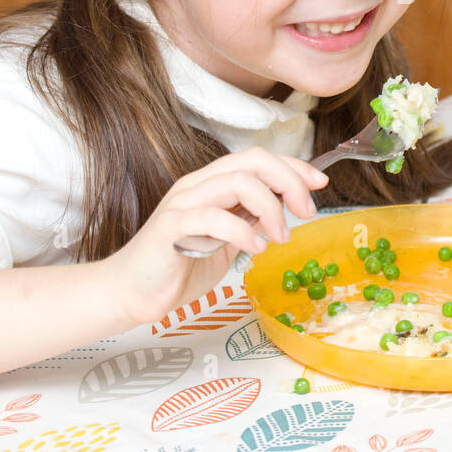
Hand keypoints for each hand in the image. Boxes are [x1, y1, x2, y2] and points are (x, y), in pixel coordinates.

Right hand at [102, 146, 329, 327]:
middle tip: (307, 211)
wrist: (130, 293)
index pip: (258, 158)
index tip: (320, 182)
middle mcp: (197, 185)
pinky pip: (212, 217)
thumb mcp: (226, 242)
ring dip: (269, 208)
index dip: (294, 166)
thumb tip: (283, 209)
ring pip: (236, 181)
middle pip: (252, 160)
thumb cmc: (177, 268)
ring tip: (279, 238)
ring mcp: (182, 203)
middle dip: (289, 181)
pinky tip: (255, 250)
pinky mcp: (170, 228)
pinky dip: (241, 231)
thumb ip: (249, 222)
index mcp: (211, 184)